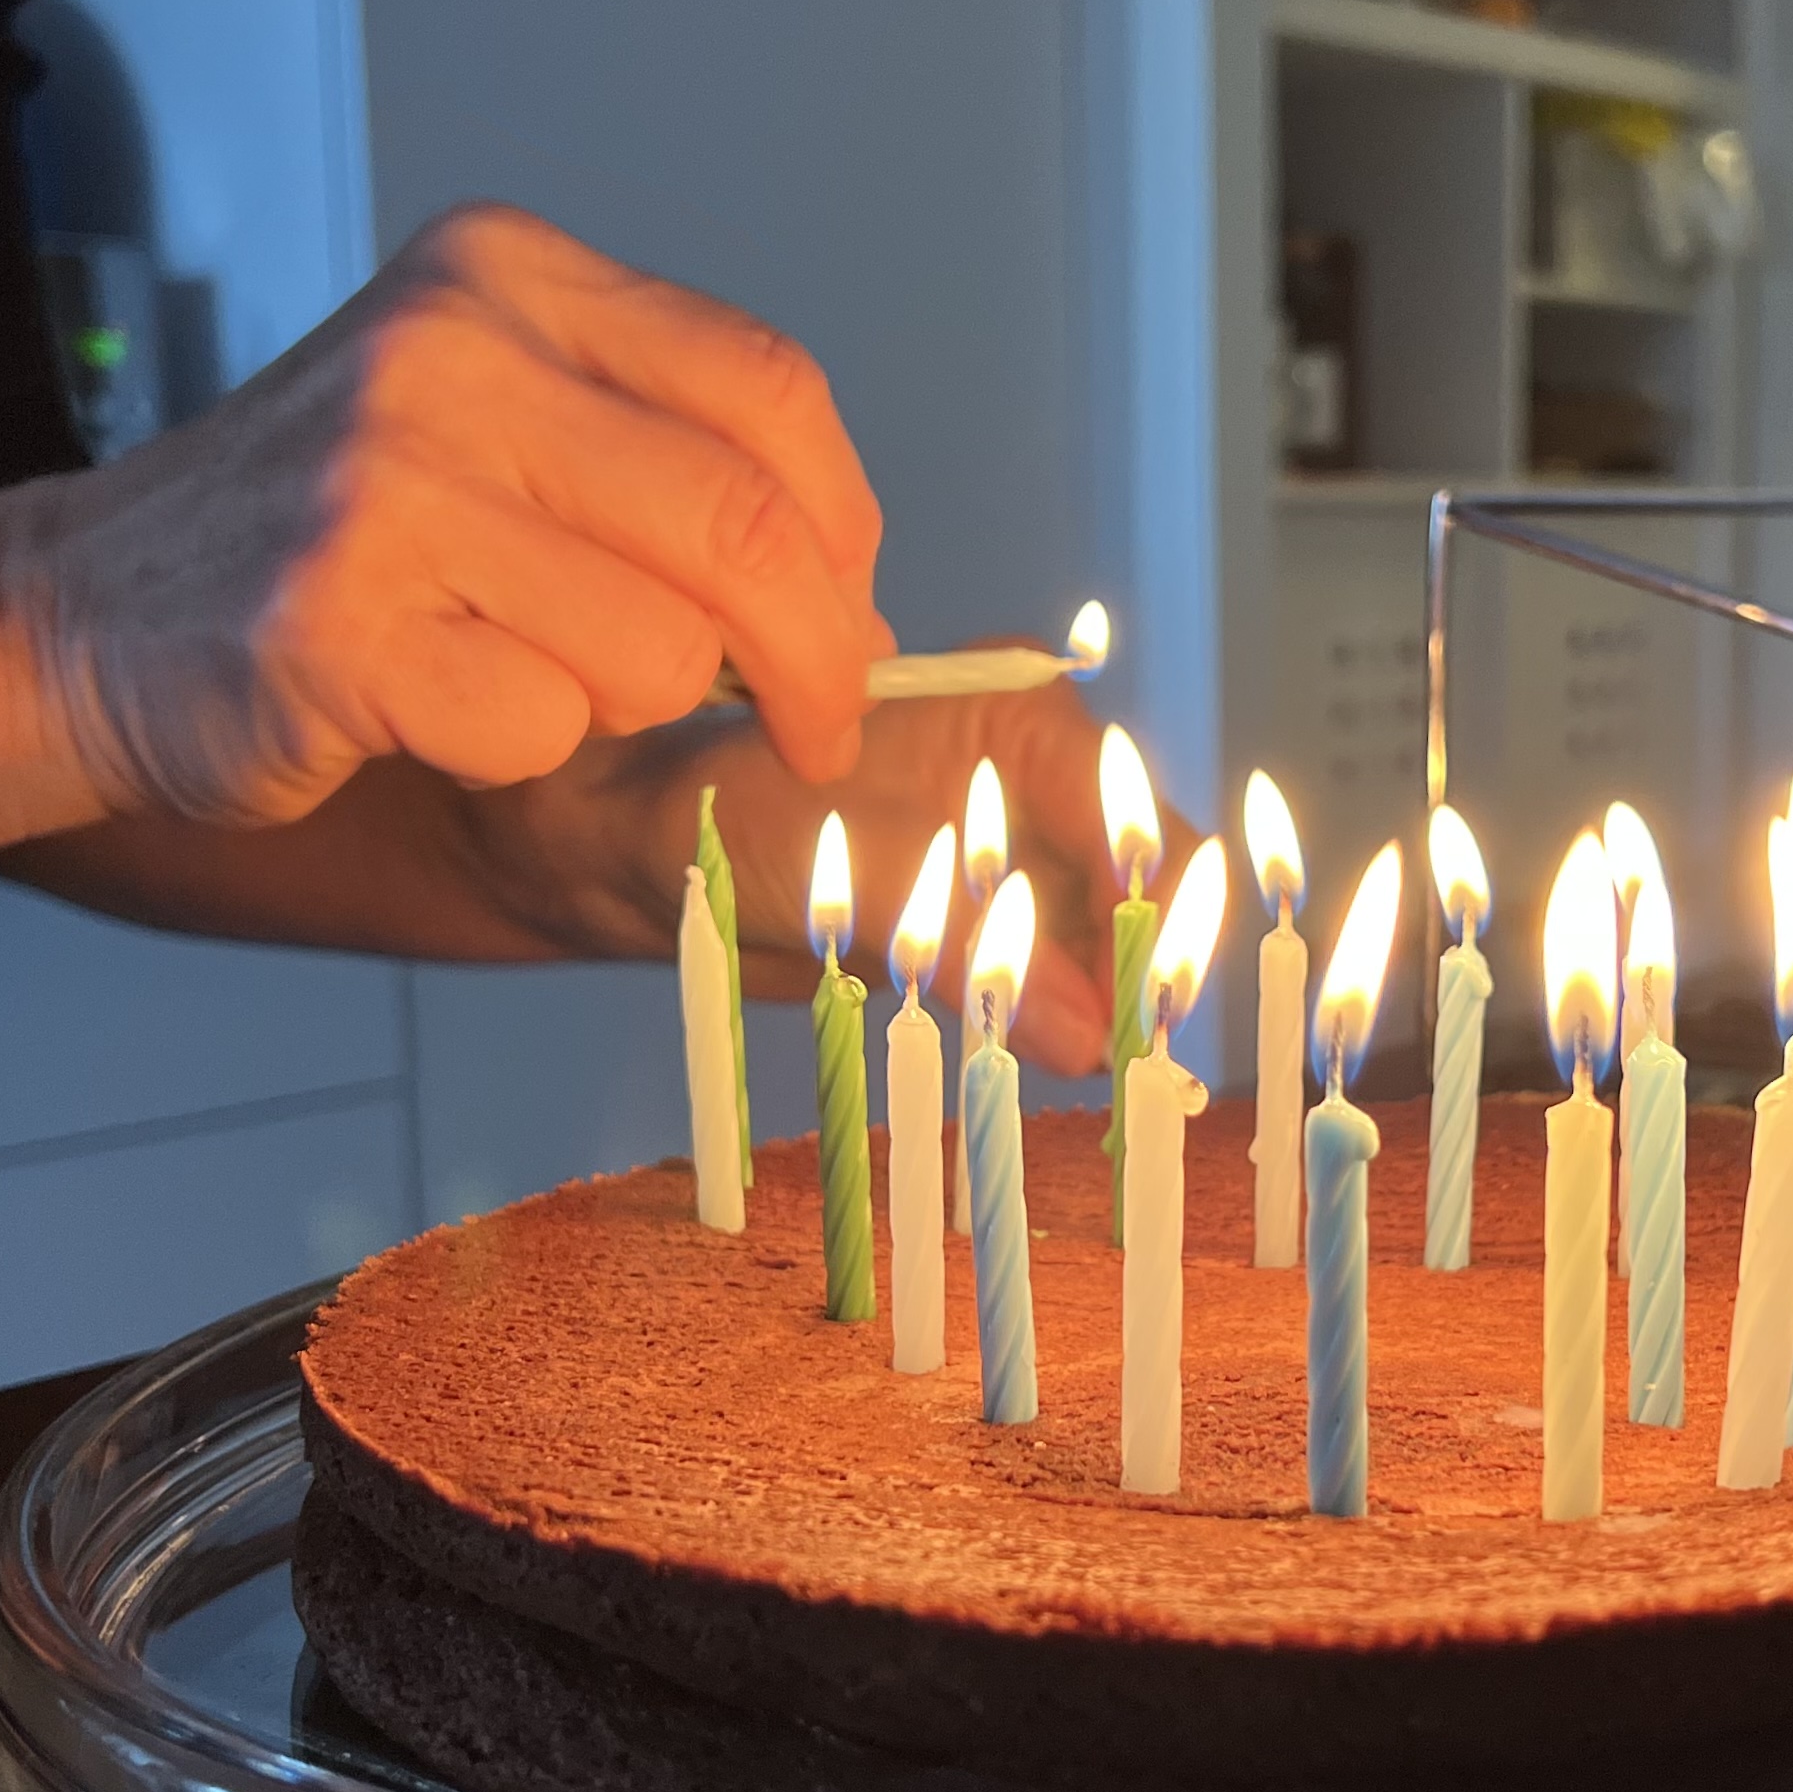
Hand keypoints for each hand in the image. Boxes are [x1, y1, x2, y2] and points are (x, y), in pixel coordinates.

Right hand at [0, 205, 890, 826]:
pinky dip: (514, 753)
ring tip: (512, 674)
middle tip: (810, 730)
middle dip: (811, 660)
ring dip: (620, 705)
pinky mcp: (331, 625)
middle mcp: (447, 353)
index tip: (848, 625)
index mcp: (507, 276)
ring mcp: (381, 485)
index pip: (770, 391)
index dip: (844, 534)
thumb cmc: (324, 538)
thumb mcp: (493, 419)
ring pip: (654, 650)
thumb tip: (854, 609)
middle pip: (743, 525)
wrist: (78, 614)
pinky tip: (430, 711)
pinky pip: (539, 728)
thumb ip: (664, 469)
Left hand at [472, 674, 1201, 1077]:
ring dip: (1084, 1013)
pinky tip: (1012, 1057)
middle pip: (1141, 892)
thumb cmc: (716, 818)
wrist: (633, 852)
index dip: (1159, 932)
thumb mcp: (844, 875)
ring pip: (1102, 944)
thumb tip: (1083, 1035)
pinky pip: (1049, 975)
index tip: (1147, 1030)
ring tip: (1048, 1070)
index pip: (1144, 833)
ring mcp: (1014, 846)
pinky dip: (1041, 1023)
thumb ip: (963, 943)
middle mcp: (1039, 775)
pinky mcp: (982, 913)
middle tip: (1104, 1072)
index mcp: (1025, 719)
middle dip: (1129, 981)